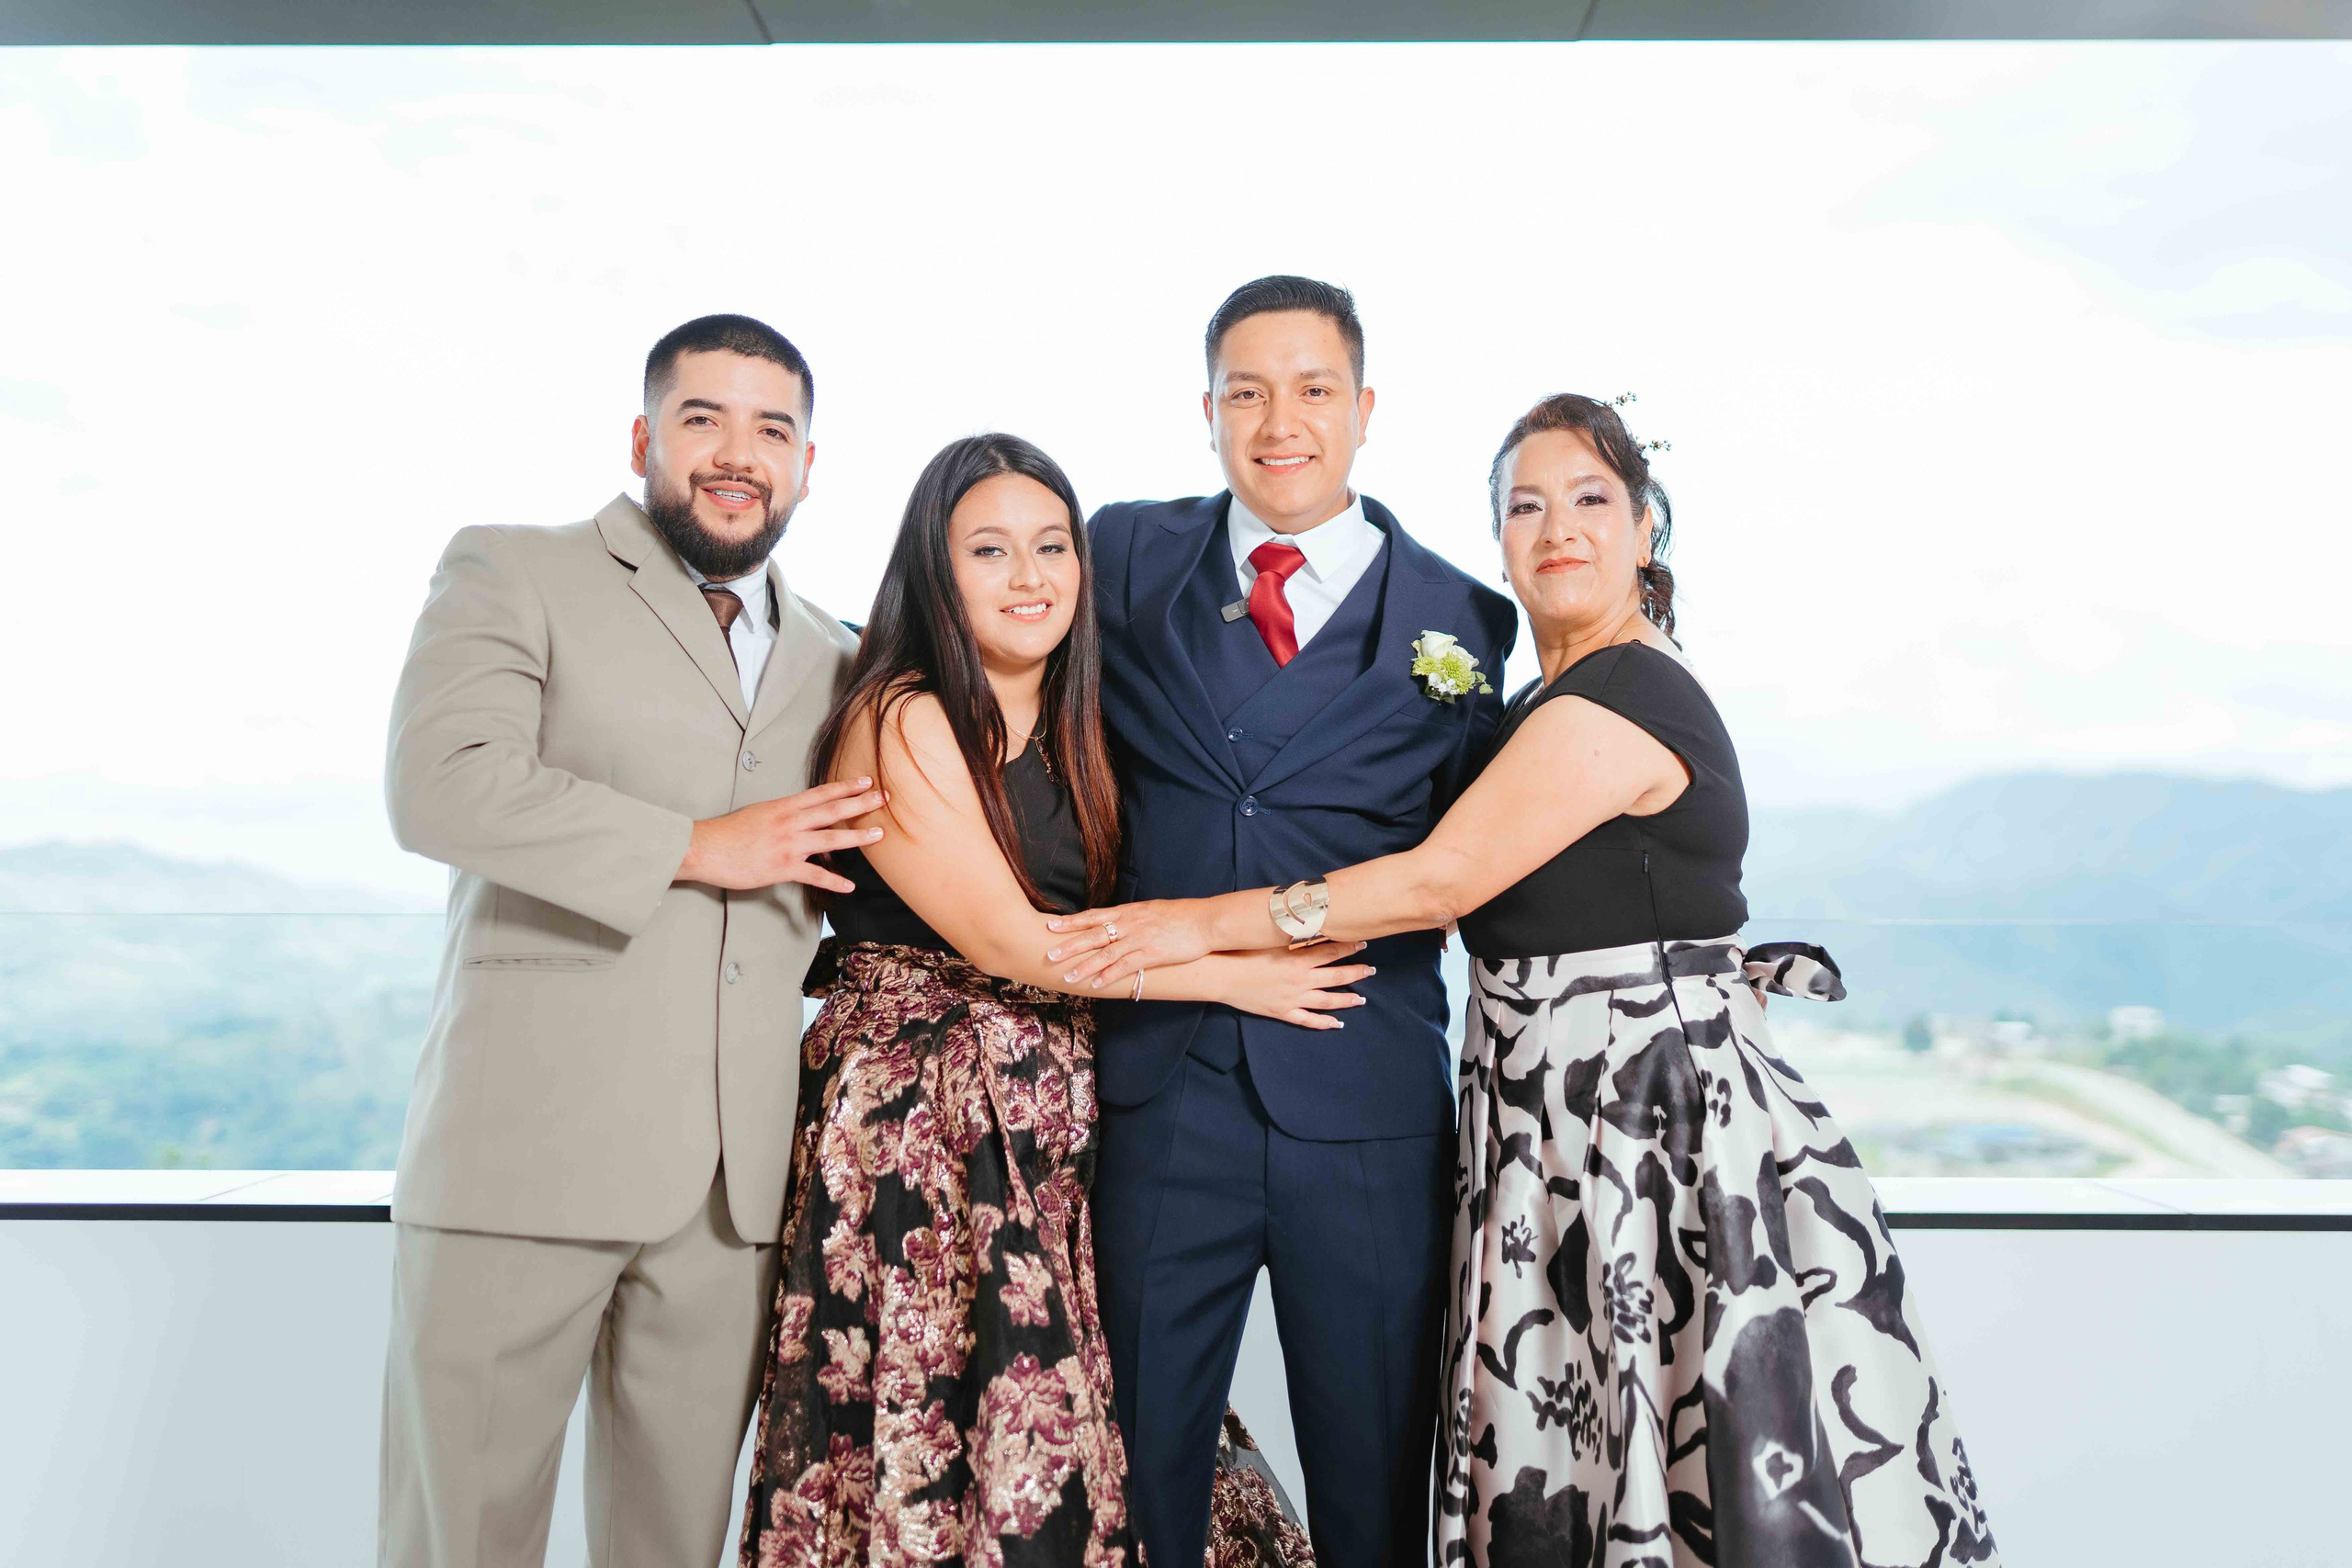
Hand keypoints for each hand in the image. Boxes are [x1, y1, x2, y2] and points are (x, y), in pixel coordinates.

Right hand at [675, 777, 885, 893]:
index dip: (846, 786)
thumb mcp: (757, 813)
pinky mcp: (783, 867)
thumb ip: (781, 814)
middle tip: (883, 798)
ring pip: (831, 838)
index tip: (866, 781)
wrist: (705, 848)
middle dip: (862, 803)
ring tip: (878, 835)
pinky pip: (815, 875)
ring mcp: (789, 844)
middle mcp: (790, 822)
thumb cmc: (726, 832)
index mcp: (783, 806)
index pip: (822, 793)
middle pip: (833, 810)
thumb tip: (797, 816)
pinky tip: (849, 886)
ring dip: (858, 837)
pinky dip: (834, 881)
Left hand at [1047, 900, 1214, 990]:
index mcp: (1129, 911)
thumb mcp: (1152, 910)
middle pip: (1093, 934)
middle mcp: (1129, 923)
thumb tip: (1120, 922)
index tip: (1051, 925)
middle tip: (1048, 953)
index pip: (1094, 916)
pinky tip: (1096, 984)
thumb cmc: (1182, 915)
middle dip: (1069, 944)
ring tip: (1068, 976)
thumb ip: (1133, 917)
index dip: (1071, 922)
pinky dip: (1108, 975)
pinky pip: (1124, 966)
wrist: (1205, 920)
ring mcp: (1139, 938)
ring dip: (1085, 965)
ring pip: (1105, 953)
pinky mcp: (1150, 954)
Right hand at [1218, 942, 1374, 1030]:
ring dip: (1347, 1000)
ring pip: (1328, 1001)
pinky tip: (1338, 1024)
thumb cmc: (1243, 952)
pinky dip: (1324, 1023)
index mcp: (1299, 959)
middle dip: (1356, 973)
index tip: (1364, 943)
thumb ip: (1292, 931)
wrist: (1221, 975)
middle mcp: (1302, 980)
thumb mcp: (1270, 937)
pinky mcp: (1283, 1011)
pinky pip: (1308, 1020)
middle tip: (1371, 970)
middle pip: (1337, 977)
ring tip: (1362, 999)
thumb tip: (1311, 920)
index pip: (1333, 951)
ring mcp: (1294, 998)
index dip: (1350, 947)